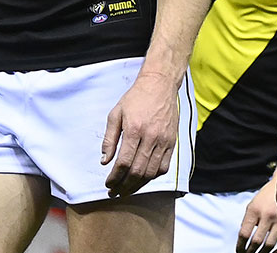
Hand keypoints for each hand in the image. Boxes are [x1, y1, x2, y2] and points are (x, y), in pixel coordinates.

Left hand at [101, 73, 179, 197]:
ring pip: (151, 172)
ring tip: (128, 189)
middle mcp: (150, 136)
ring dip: (138, 185)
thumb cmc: (136, 98)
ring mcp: (163, 140)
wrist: (160, 85)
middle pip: (137, 171)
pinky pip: (164, 166)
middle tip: (115, 192)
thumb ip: (109, 139)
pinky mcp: (172, 141)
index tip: (108, 184)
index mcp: (134, 129)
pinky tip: (144, 178)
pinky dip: (153, 176)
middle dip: (124, 186)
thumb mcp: (115, 114)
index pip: (123, 162)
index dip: (114, 177)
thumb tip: (104, 161)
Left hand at [238, 180, 276, 252]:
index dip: (240, 246)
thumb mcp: (252, 206)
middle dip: (250, 252)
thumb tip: (244, 241)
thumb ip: (248, 222)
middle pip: (256, 241)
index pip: (244, 234)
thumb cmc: (265, 197)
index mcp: (254, 210)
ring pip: (270, 245)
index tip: (239, 251)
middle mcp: (267, 215)